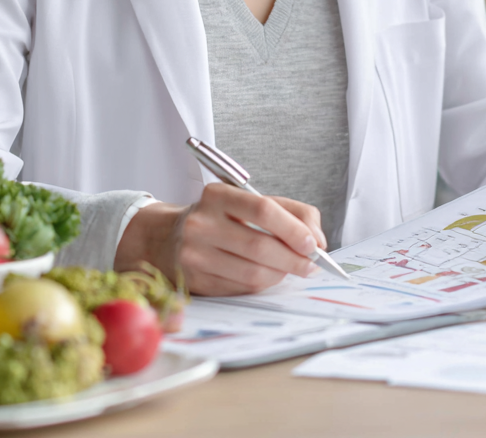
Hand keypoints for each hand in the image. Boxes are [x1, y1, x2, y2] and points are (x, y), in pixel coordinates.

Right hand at [114, 183, 325, 295]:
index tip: (313, 243)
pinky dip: (263, 285)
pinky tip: (268, 275)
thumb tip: (318, 240)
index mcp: (218, 195)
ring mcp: (195, 254)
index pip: (263, 209)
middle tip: (312, 264)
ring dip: (281, 274)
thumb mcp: (248, 201)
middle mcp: (202, 223)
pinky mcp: (195, 281)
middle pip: (260, 246)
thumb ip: (289, 211)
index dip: (294, 229)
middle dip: (294, 259)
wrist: (167, 237)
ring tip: (292, 269)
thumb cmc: (219, 218)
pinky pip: (241, 289)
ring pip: (253, 273)